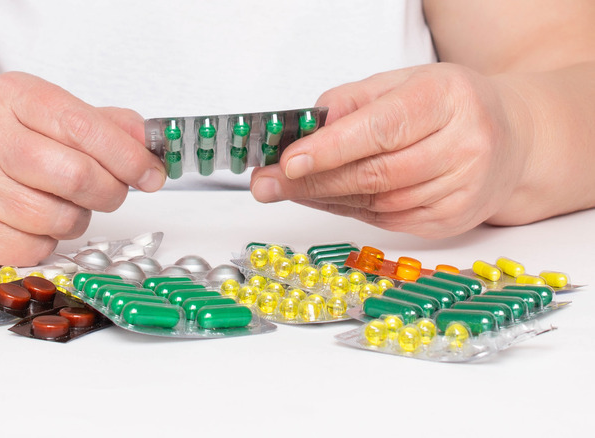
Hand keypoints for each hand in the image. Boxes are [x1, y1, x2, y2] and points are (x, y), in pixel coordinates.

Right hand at [0, 72, 165, 265]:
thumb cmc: (5, 146)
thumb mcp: (50, 118)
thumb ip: (104, 125)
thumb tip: (149, 143)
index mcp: (12, 96)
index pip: (85, 127)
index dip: (129, 156)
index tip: (153, 175)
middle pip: (77, 176)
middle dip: (110, 191)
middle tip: (112, 192)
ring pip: (61, 219)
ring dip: (77, 218)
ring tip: (59, 203)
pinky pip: (36, 249)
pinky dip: (47, 242)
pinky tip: (30, 222)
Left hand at [250, 63, 530, 237]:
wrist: (512, 140)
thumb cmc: (448, 106)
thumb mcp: (401, 83)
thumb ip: (350, 102)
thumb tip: (302, 130)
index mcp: (448, 99)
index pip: (382, 128)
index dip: (331, 148)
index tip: (288, 160)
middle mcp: (464, 146)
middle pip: (375, 174)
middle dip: (311, 181)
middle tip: (267, 183)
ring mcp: (461, 189)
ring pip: (376, 203)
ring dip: (324, 198)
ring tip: (287, 188)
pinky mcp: (451, 220)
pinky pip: (385, 222)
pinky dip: (349, 211)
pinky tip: (326, 198)